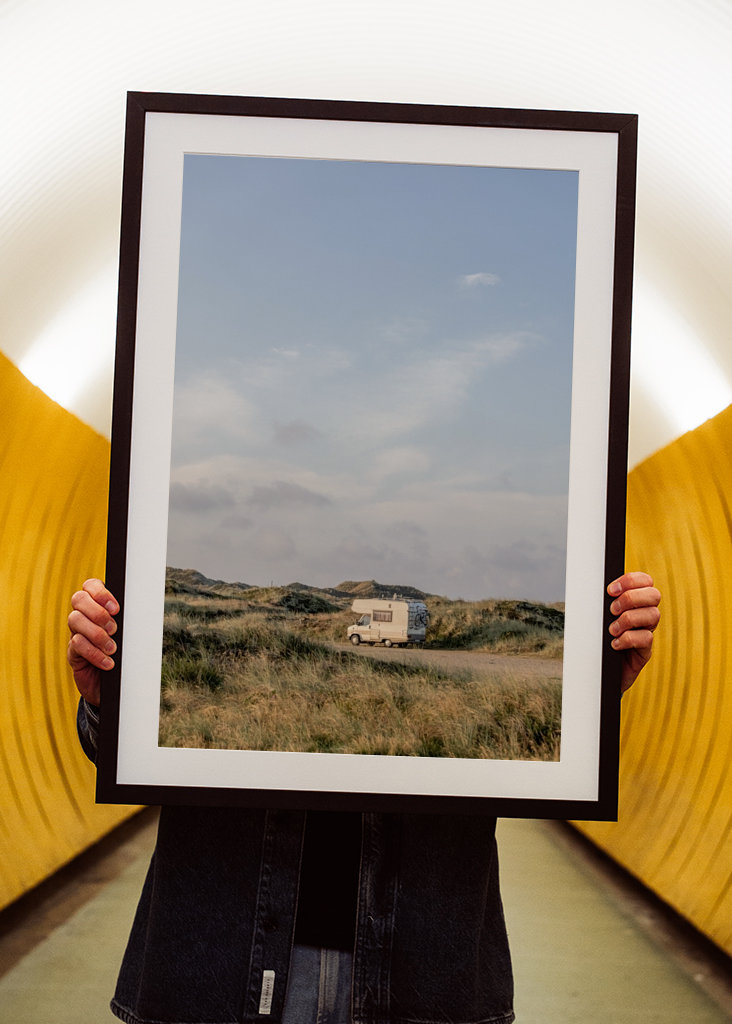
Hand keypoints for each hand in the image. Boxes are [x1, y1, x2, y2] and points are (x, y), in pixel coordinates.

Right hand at [67, 579, 119, 705]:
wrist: (115, 685)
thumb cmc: (125, 654)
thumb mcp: (129, 634)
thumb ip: (129, 620)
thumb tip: (142, 608)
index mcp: (98, 605)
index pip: (90, 585)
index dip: (100, 592)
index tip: (116, 608)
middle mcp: (84, 615)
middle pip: (78, 599)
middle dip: (98, 612)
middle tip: (114, 629)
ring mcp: (76, 632)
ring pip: (75, 620)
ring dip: (96, 634)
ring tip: (112, 648)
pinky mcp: (73, 652)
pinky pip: (77, 644)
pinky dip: (94, 653)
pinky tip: (108, 662)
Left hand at [607, 571, 660, 692]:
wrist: (598, 671)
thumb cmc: (597, 640)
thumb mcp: (599, 617)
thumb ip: (602, 602)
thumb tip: (591, 586)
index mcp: (635, 602)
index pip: (645, 581)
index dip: (631, 580)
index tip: (610, 590)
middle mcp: (645, 615)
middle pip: (654, 595)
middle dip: (631, 598)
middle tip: (612, 610)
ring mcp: (647, 632)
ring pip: (653, 615)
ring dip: (628, 619)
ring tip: (611, 630)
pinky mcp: (645, 651)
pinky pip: (646, 638)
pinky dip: (628, 639)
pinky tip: (614, 644)